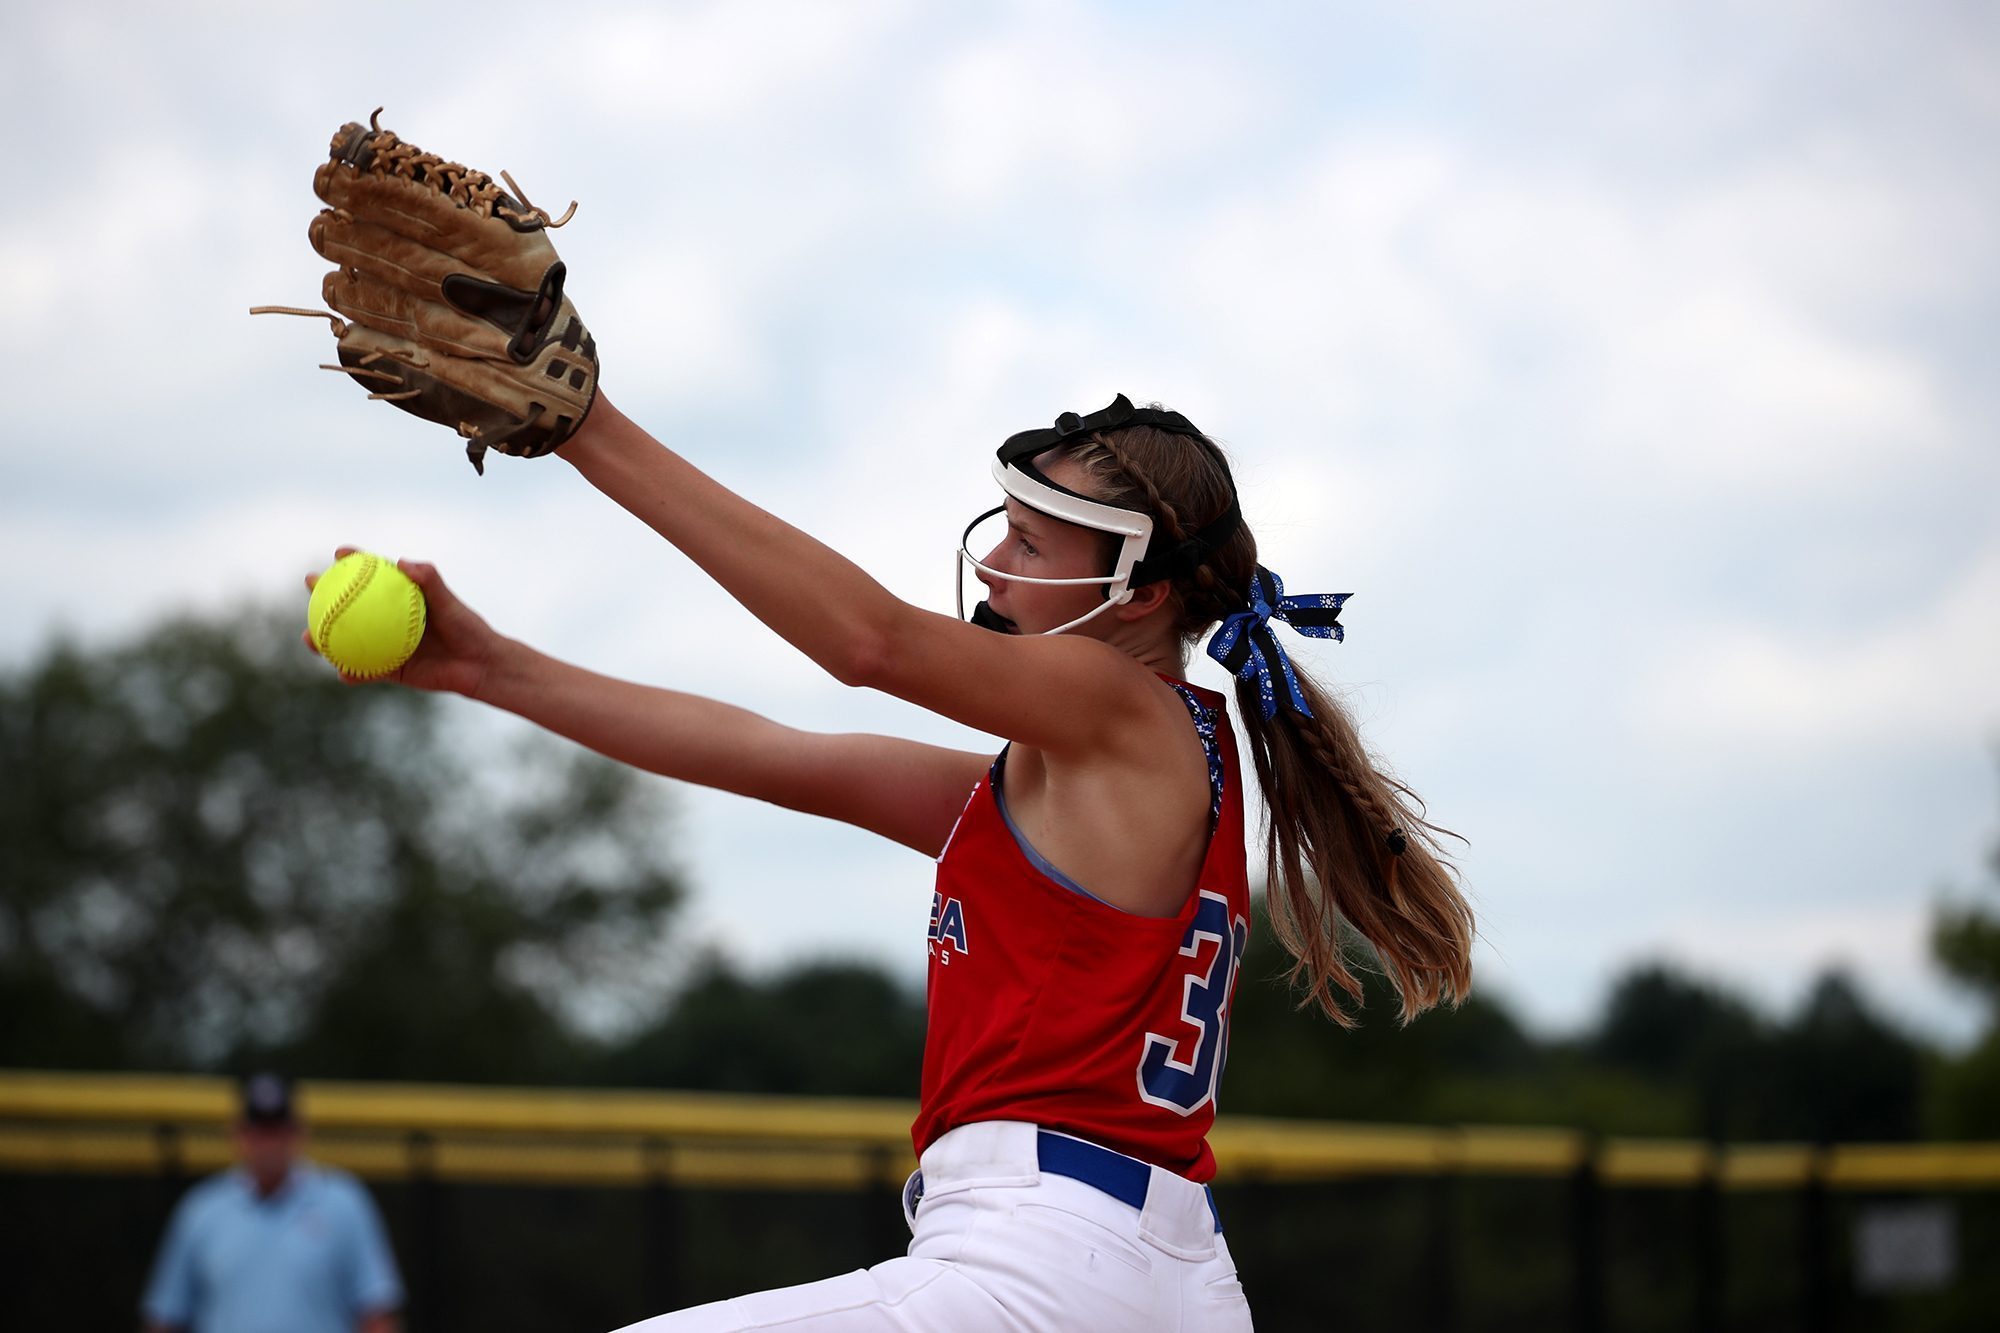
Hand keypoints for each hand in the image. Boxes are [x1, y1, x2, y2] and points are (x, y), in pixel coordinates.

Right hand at [303, 548, 501, 696]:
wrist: (479, 666)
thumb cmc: (467, 629)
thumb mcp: (450, 603)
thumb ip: (430, 581)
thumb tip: (402, 562)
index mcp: (400, 599)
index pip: (372, 575)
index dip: (353, 561)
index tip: (339, 553)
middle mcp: (387, 620)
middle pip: (347, 605)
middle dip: (322, 593)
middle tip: (310, 584)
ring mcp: (385, 645)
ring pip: (346, 641)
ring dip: (323, 638)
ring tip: (309, 637)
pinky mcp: (390, 670)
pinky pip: (366, 672)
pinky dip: (353, 673)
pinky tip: (342, 672)